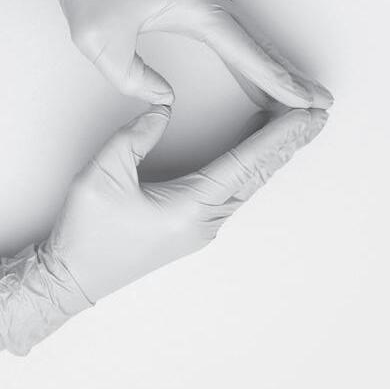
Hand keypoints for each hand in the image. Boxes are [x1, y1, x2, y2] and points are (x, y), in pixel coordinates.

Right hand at [45, 105, 327, 302]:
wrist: (73, 277)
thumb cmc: (88, 233)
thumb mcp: (103, 174)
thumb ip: (136, 136)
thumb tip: (161, 112)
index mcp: (190, 207)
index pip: (245, 162)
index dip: (279, 137)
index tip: (308, 117)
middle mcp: (204, 221)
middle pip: (256, 175)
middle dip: (289, 145)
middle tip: (316, 119)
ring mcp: (200, 228)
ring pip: (248, 186)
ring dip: (272, 157)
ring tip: (294, 132)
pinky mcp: (191, 229)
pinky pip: (232, 195)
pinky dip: (251, 171)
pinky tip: (255, 159)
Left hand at [52, 0, 332, 108]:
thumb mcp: (102, 44)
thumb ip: (136, 80)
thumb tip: (165, 99)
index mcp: (196, 6)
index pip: (248, 54)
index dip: (278, 82)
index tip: (305, 101)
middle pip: (261, 46)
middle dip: (291, 78)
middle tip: (320, 102)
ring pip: (252, 39)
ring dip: (276, 68)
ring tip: (298, 95)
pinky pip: (235, 33)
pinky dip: (252, 57)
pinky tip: (258, 74)